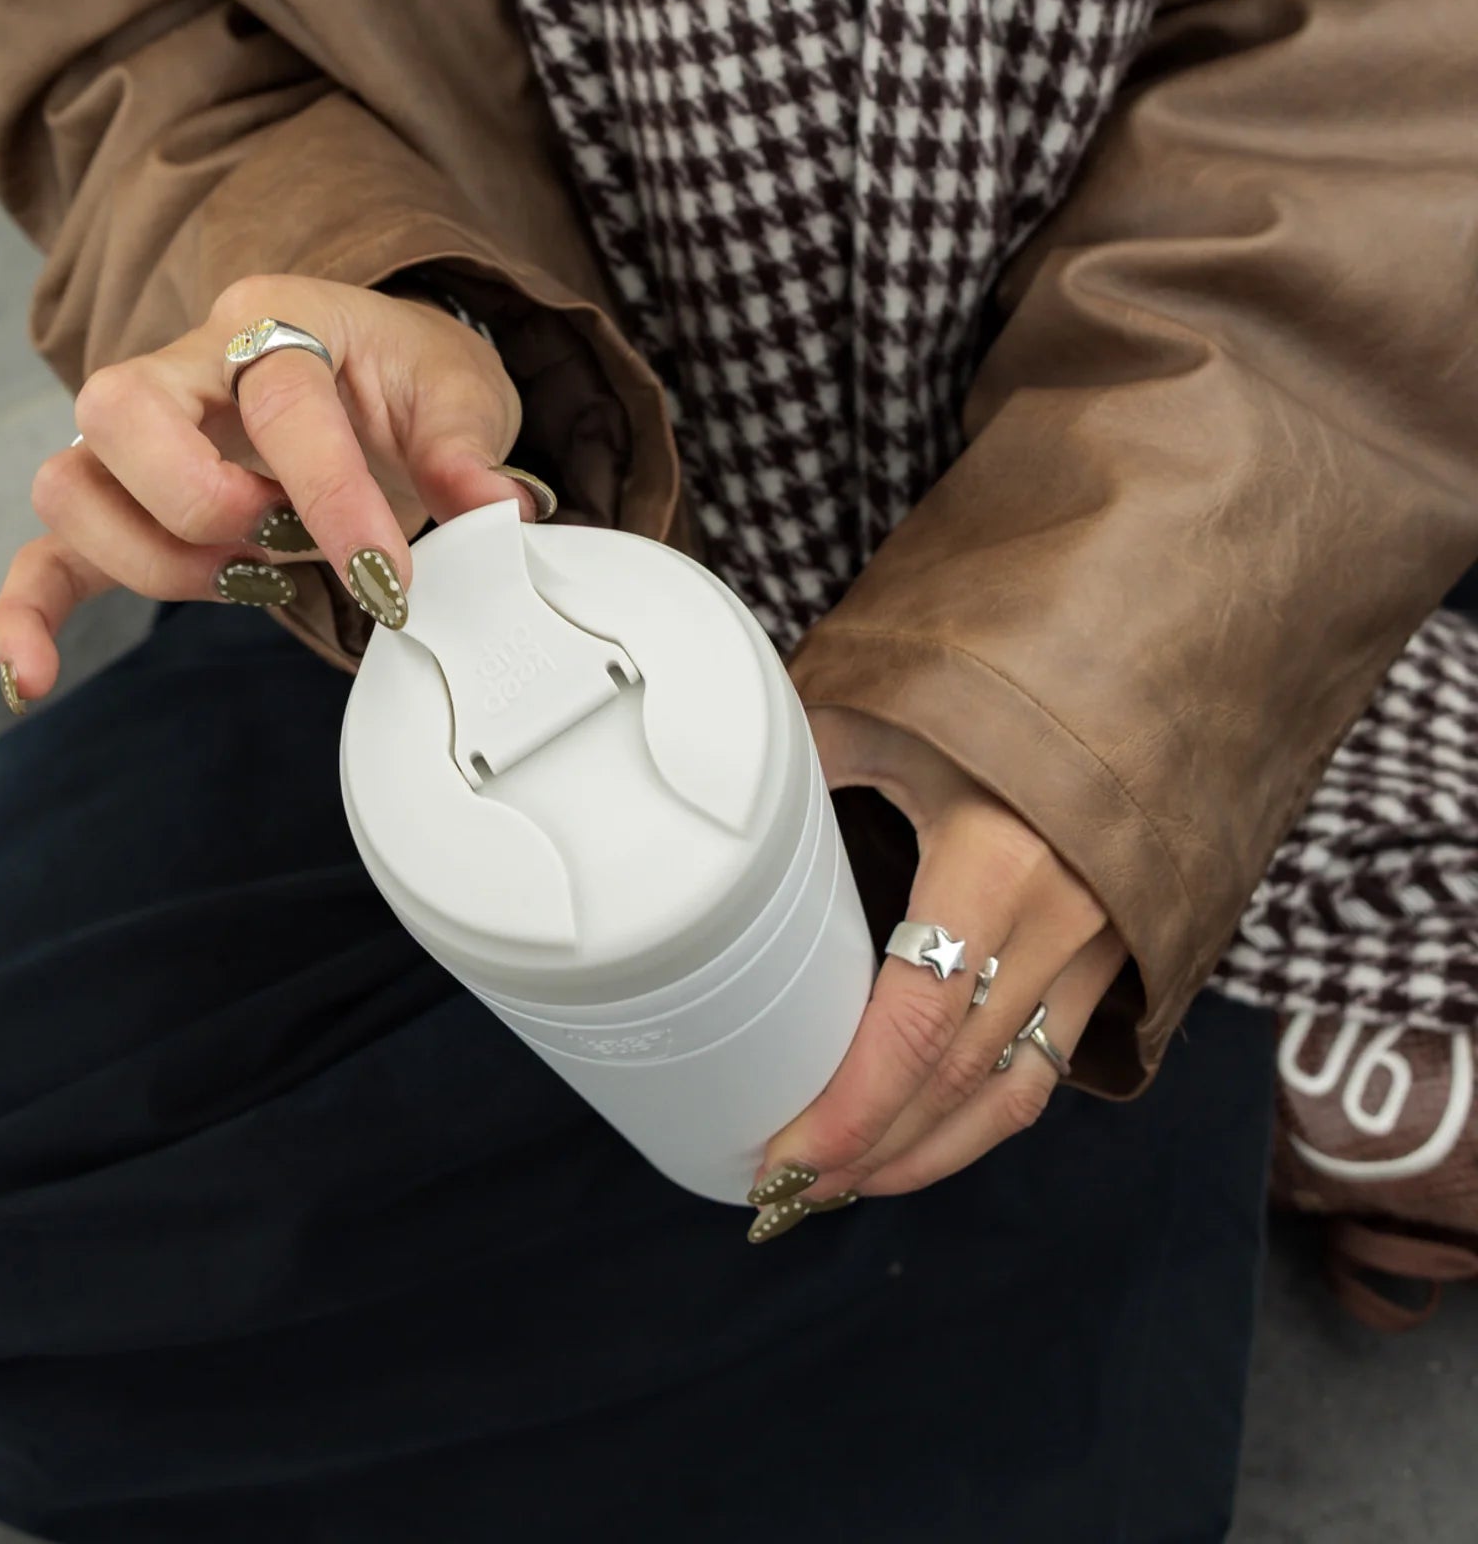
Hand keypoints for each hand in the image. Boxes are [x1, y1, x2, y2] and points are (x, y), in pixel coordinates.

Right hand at [0, 273, 546, 706]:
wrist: (374, 375)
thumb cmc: (406, 379)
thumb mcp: (461, 395)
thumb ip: (467, 451)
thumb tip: (495, 511)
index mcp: (279, 320)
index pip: (278, 400)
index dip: (331, 501)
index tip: (388, 579)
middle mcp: (189, 364)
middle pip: (120, 411)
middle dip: (206, 506)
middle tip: (287, 551)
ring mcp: (143, 438)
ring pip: (75, 486)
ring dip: (162, 560)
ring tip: (257, 578)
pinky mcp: (127, 503)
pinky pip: (48, 552)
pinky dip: (30, 613)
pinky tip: (33, 674)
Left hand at [744, 706, 1126, 1241]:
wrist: (1150, 671)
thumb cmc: (1010, 681)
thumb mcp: (896, 709)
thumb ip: (806, 758)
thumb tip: (715, 800)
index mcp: (998, 860)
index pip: (917, 1024)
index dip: (849, 1108)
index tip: (784, 1156)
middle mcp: (1063, 920)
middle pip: (957, 1080)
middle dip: (870, 1152)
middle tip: (788, 1194)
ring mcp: (1100, 949)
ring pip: (1009, 1093)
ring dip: (924, 1155)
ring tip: (844, 1188)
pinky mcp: (1114, 961)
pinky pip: (1044, 1067)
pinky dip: (978, 1119)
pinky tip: (921, 1138)